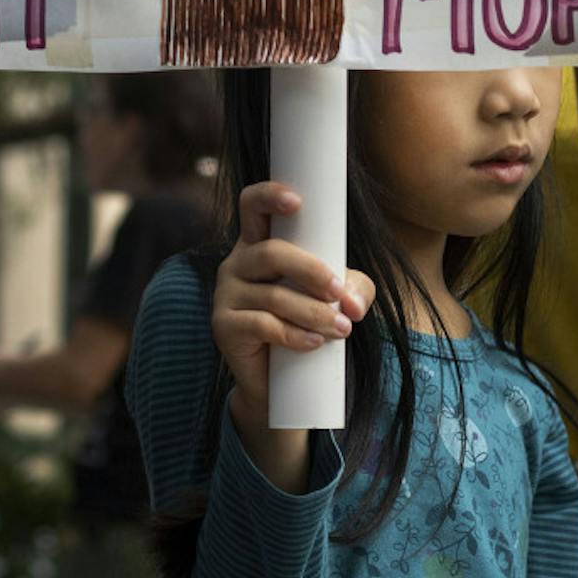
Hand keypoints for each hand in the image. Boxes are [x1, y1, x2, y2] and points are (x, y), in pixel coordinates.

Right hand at [212, 182, 374, 425]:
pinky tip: (314, 343)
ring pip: (273, 295)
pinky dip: (294, 334)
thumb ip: (354, 288)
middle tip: (338, 293)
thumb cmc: (307, 323)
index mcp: (259, 244)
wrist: (277, 380)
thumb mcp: (337, 298)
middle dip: (311, 271)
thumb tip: (352, 304)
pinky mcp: (223, 326)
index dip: (269, 196)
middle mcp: (237, 263)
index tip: (297, 201)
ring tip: (341, 328)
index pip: (252, 206)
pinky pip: (261, 325)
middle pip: (271, 253)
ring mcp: (225, 294)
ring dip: (313, 312)